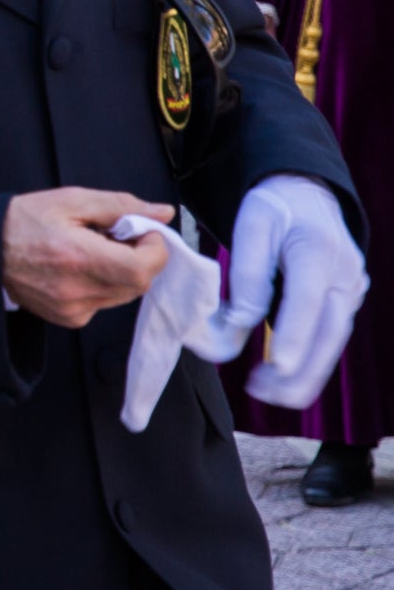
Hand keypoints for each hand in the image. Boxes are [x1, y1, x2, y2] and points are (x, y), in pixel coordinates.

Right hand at [2, 188, 171, 326]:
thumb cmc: (23, 221)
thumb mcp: (72, 201)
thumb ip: (121, 205)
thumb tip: (162, 213)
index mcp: (78, 256)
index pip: (144, 267)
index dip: (154, 248)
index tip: (142, 232)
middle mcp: (77, 289)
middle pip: (140, 282)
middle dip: (140, 258)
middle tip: (116, 237)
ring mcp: (73, 308)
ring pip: (125, 294)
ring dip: (123, 272)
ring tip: (95, 252)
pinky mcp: (69, 318)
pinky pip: (106, 303)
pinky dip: (104, 285)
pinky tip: (81, 269)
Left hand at [216, 175, 368, 407]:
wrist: (308, 195)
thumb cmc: (275, 208)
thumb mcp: (251, 226)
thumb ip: (247, 274)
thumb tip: (238, 322)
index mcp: (319, 251)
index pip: (308, 300)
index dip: (294, 334)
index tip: (277, 364)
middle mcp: (344, 275)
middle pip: (329, 332)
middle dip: (301, 370)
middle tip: (266, 394)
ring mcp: (351, 291)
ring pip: (333, 342)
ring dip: (305, 374)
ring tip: (268, 394)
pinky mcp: (346, 303)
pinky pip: (330, 338)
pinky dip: (310, 361)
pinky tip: (283, 380)